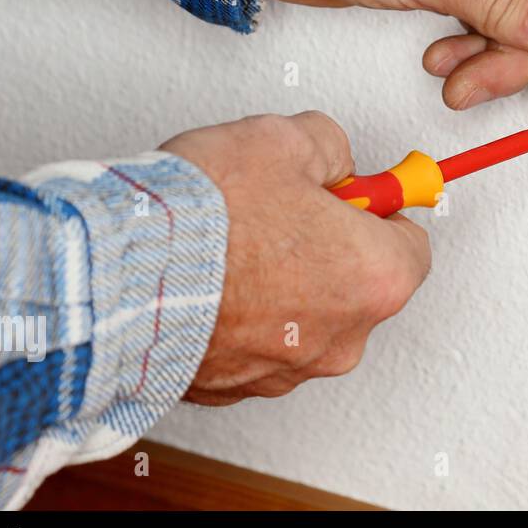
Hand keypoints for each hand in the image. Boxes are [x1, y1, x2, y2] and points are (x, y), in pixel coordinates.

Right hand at [161, 112, 429, 404]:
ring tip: (229, 241)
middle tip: (280, 209)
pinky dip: (238, 314)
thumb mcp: (285, 139)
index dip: (378, 210)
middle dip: (325, 245)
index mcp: (377, 278)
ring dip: (279, 282)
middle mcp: (343, 337)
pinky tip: (206, 278)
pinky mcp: (234, 388)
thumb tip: (331, 160)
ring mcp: (287, 370)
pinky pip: (254, 342)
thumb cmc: (204, 219)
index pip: (411, 244)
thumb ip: (329, 147)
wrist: (116, 277)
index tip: (354, 193)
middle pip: (357, 282)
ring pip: (303, 315)